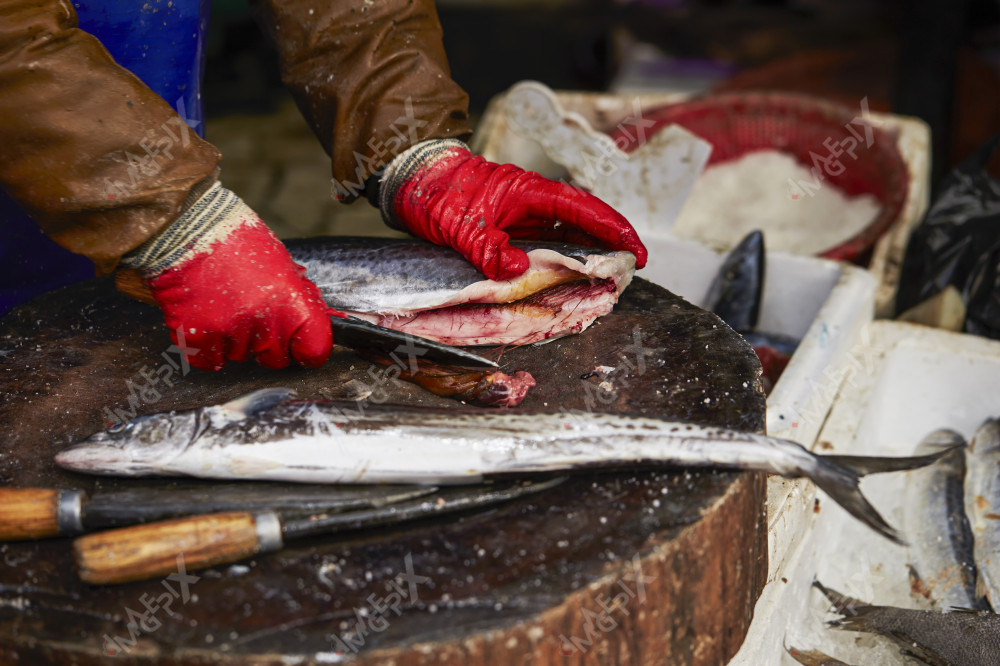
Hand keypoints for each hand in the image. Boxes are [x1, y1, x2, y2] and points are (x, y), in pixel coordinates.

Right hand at [122, 184, 334, 370]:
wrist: (187, 229)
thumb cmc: (237, 241)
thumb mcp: (282, 265)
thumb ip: (296, 299)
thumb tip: (310, 321)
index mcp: (292, 306)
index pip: (314, 350)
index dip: (309, 350)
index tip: (302, 347)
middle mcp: (264, 325)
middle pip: (276, 359)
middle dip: (268, 344)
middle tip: (253, 314)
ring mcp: (230, 335)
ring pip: (242, 358)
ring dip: (235, 340)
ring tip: (224, 305)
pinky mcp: (198, 340)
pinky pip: (210, 361)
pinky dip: (207, 347)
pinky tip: (206, 319)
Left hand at [378, 140, 647, 280]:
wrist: (411, 178)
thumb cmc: (437, 193)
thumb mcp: (460, 224)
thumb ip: (488, 248)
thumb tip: (517, 270)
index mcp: (531, 191)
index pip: (585, 210)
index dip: (615, 230)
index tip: (637, 252)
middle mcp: (534, 201)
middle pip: (585, 223)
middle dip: (611, 245)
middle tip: (629, 273)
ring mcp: (524, 213)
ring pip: (567, 234)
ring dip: (589, 255)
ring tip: (607, 280)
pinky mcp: (512, 226)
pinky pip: (546, 243)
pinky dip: (562, 259)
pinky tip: (569, 276)